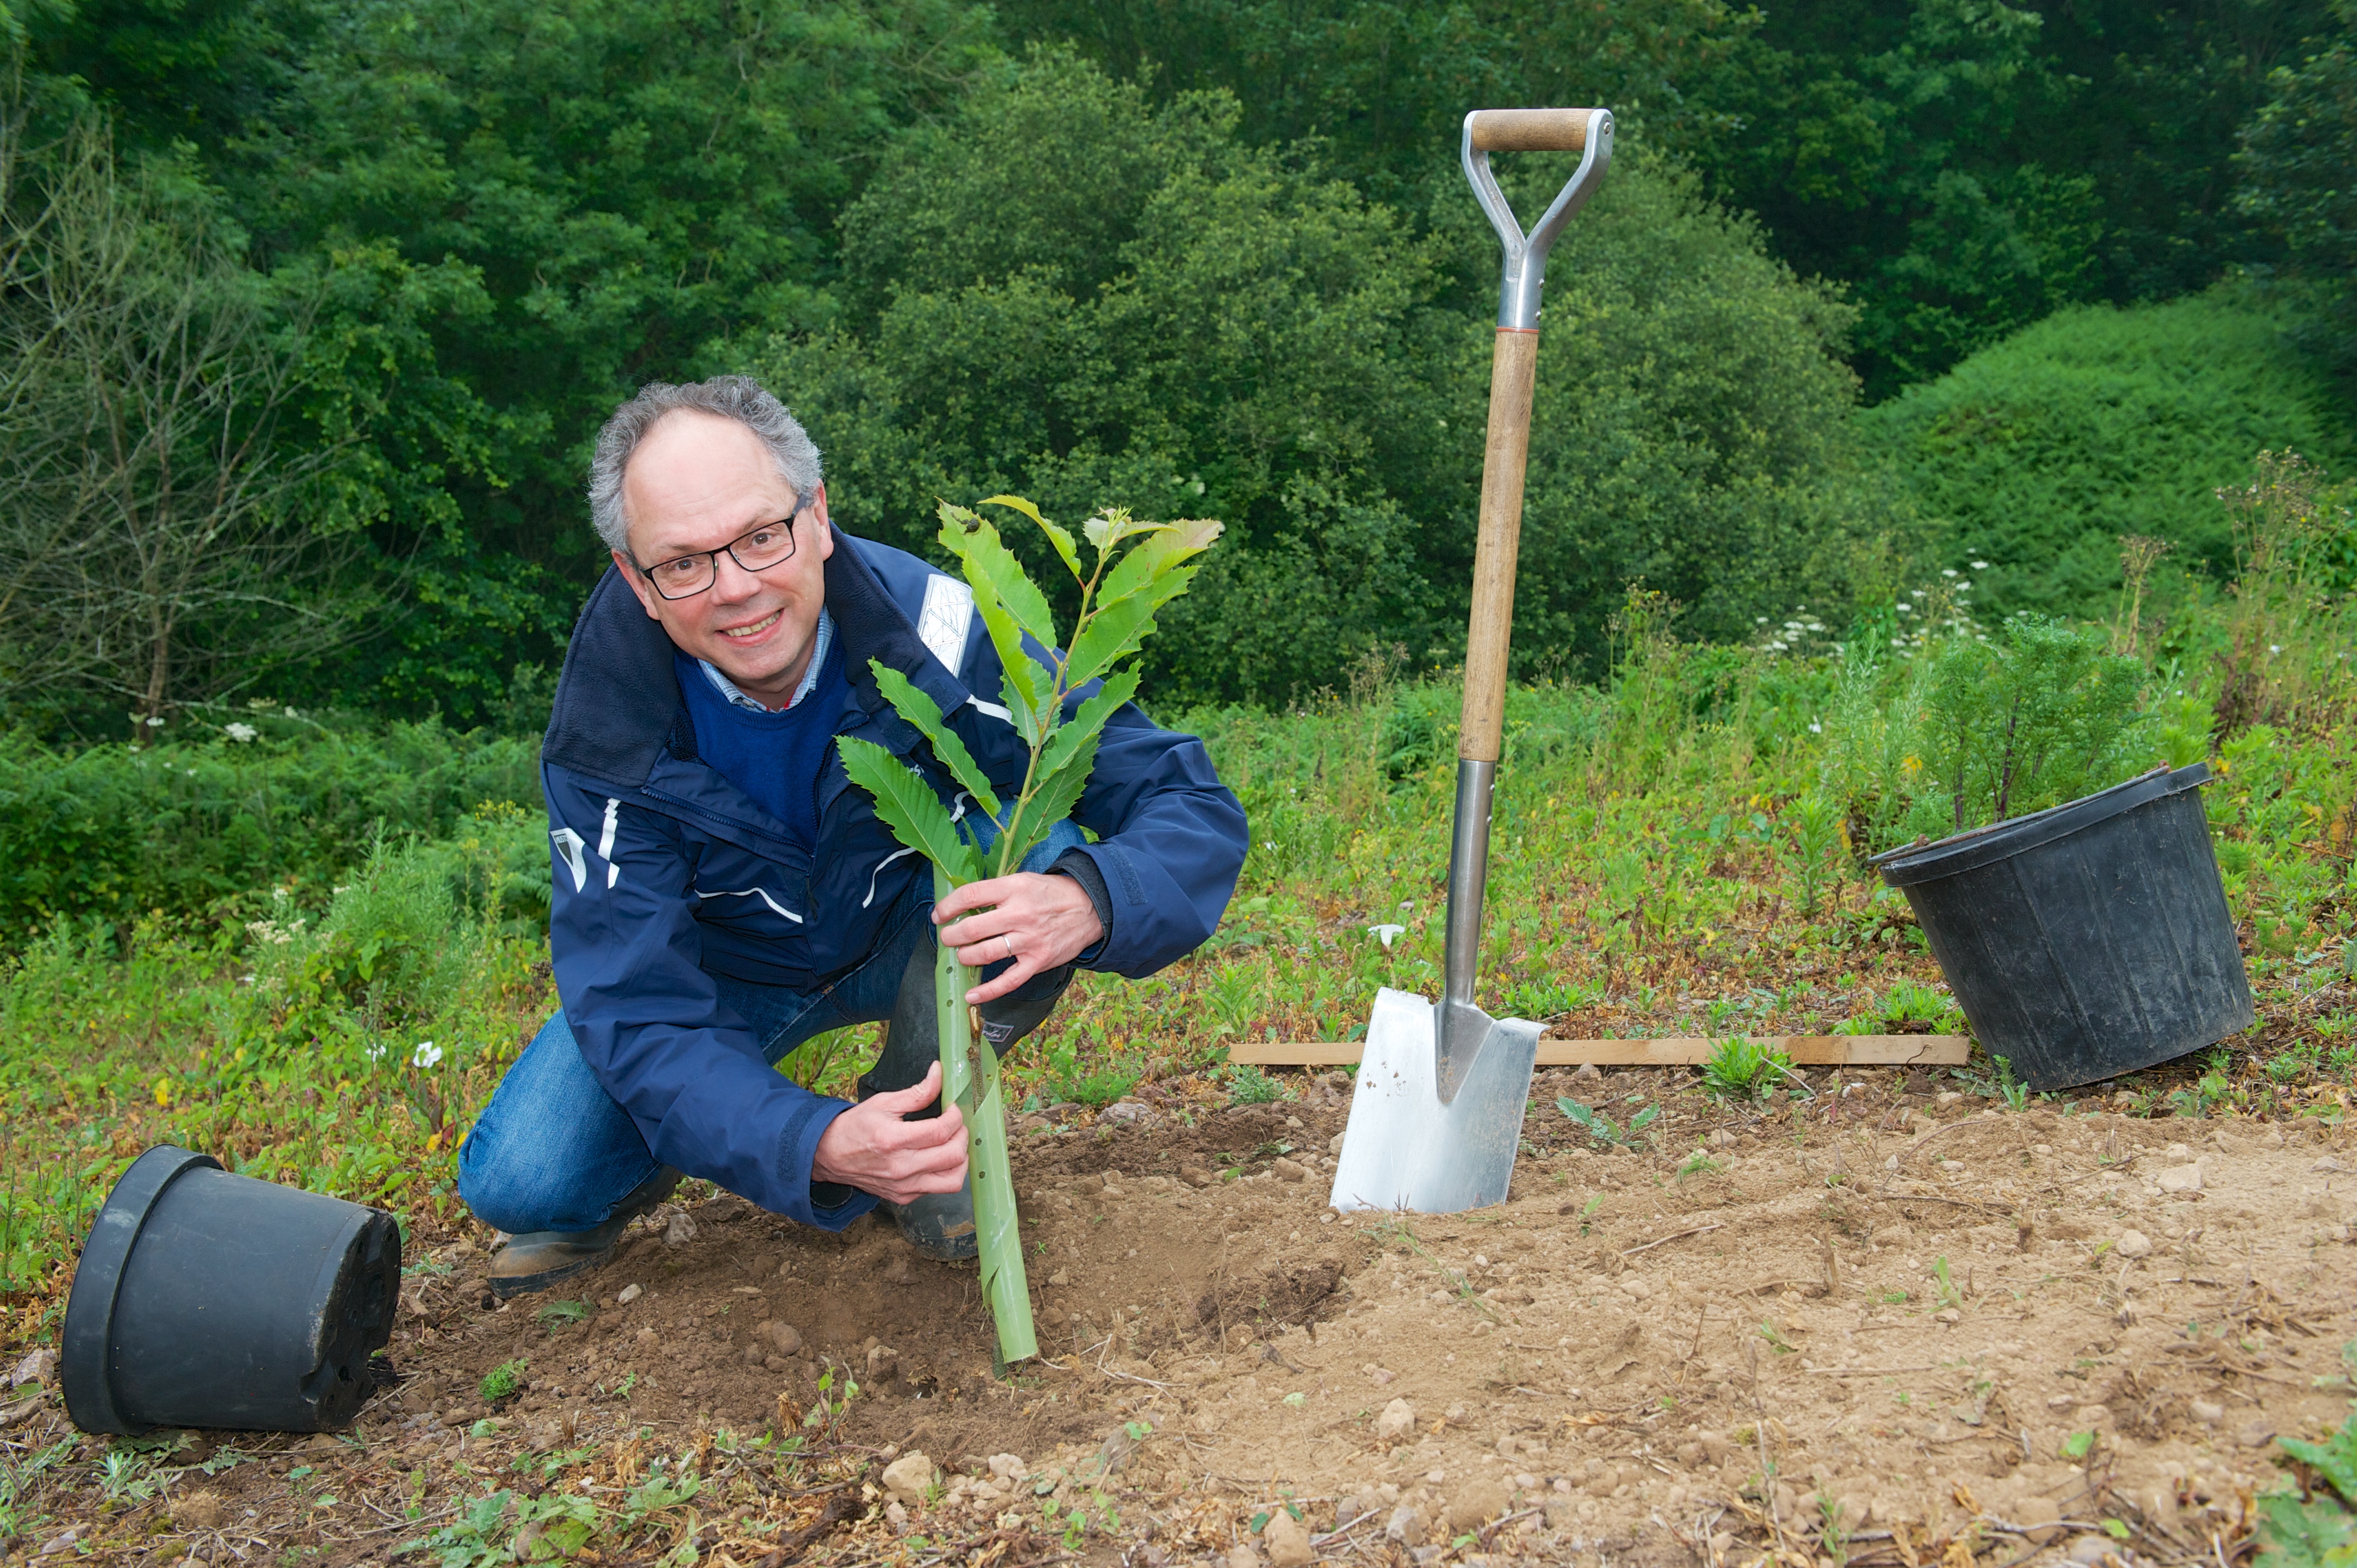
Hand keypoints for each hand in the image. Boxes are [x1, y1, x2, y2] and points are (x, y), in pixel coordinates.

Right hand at [810, 1064, 966, 1203]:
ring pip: (952, 1181)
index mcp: (893, 1140)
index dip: (956, 1117)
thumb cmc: (856, 1127)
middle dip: (962, 1135)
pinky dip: (945, 1172)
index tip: (953, 1108)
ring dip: (961, 1159)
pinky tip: (937, 1157)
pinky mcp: (904, 1198)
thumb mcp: (884, 1102)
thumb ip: (917, 1092)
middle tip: (955, 1124)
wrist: (830, 1155)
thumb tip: (939, 1073)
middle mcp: (901, 1168)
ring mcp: (904, 1187)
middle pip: (953, 1157)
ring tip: (953, 1143)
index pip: (941, 1131)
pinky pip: (938, 1188)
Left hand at [933, 870, 1102, 1003]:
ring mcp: (1030, 940)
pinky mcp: (1038, 961)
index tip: (939, 914)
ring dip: (965, 956)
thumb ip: (995, 891)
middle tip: (947, 937)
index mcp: (1014, 889)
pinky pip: (1008, 981)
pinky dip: (987, 991)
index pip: (971, 896)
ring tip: (961, 955)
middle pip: (973, 928)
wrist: (1089, 908)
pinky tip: (971, 995)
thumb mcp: (1023, 880)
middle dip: (952, 935)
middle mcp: (1020, 914)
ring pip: (986, 953)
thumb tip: (961, 904)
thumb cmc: (1050, 894)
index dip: (948, 906)